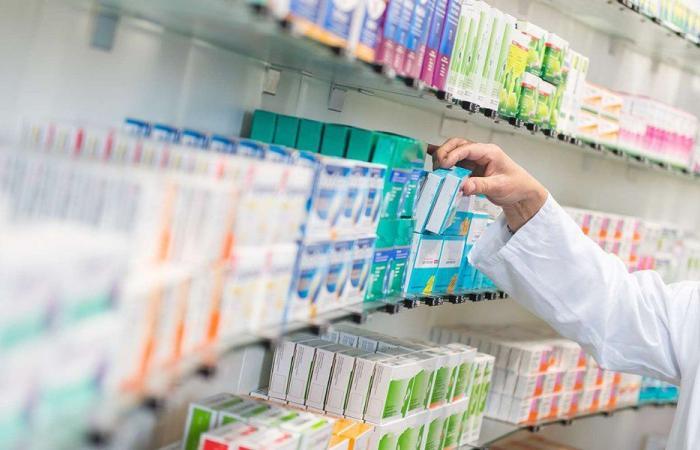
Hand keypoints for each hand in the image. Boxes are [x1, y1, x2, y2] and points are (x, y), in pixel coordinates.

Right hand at [429, 138, 548, 231]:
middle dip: (444, 152)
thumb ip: (481, 186)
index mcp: (490, 152)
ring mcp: (475, 161)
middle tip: (437, 166)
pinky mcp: (471, 169)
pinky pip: (455, 164)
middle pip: (457, 145)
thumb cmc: (516, 186)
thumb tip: (464, 186)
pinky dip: (445, 164)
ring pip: (454, 152)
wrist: (522, 194)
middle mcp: (480, 153)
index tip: (444, 165)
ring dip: (443, 158)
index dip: (453, 155)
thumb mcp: (499, 187)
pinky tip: (436, 165)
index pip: (467, 148)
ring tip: (437, 170)